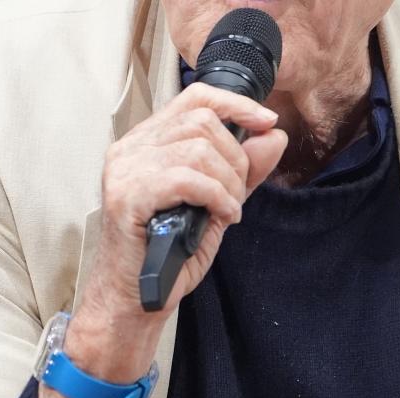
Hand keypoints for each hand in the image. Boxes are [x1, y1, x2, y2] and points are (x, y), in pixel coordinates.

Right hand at [70, 82, 288, 381]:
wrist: (137, 299)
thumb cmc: (170, 254)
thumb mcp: (216, 204)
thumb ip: (243, 170)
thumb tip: (273, 134)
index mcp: (148, 142)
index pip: (195, 97)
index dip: (236, 104)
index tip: (266, 122)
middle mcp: (131, 148)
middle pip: (202, 121)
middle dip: (236, 158)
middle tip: (236, 195)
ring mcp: (125, 170)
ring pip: (198, 148)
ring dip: (228, 182)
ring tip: (227, 209)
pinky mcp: (126, 196)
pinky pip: (186, 178)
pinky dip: (215, 196)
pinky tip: (221, 216)